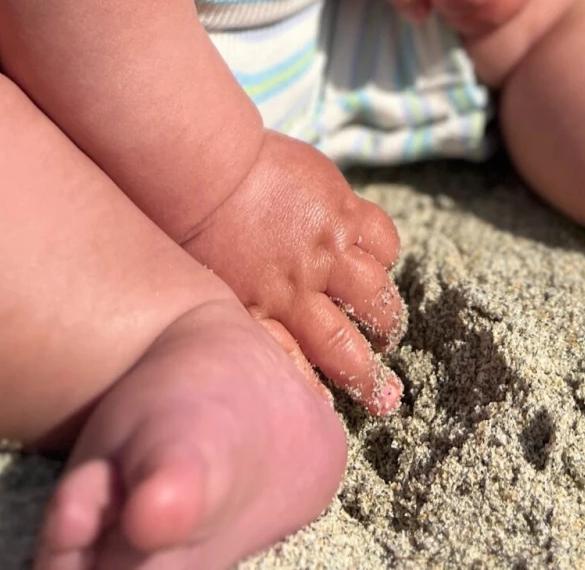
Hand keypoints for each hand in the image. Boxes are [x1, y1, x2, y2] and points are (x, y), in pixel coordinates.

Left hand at [180, 129, 405, 413]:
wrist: (206, 173)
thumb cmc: (194, 227)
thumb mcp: (208, 289)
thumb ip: (239, 318)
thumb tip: (253, 350)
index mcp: (262, 314)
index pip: (301, 368)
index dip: (322, 393)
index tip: (334, 412)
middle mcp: (299, 291)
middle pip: (345, 346)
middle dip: (369, 378)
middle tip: (386, 396)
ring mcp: (326, 250)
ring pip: (376, 296)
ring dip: (387, 316)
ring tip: (390, 327)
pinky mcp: (343, 210)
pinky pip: (383, 240)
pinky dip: (386, 254)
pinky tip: (381, 261)